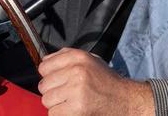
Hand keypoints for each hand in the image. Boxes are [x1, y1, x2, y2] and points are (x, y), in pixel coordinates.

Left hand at [38, 48, 153, 115]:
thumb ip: (68, 57)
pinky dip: (61, 115)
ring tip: (72, 101)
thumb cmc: (105, 81)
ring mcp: (76, 89)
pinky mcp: (76, 108)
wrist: (124, 99)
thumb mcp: (91, 61)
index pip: (44, 66)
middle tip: (68, 93)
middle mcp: (77, 70)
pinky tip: (74, 110)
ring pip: (46, 100)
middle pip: (43, 85)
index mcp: (79, 57)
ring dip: (56, 104)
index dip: (50, 75)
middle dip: (53, 91)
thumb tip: (45, 60)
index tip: (60, 80)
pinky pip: (53, 113)